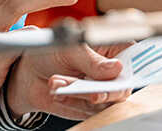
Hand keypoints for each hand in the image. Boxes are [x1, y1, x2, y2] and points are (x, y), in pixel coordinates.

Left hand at [6, 42, 131, 118]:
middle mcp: (112, 73)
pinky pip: (87, 112)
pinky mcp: (89, 107)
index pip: (133, 60)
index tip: (119, 76)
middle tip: (92, 93)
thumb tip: (117, 68)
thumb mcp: (69, 49)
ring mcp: (102, 91)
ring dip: (78, 94)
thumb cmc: (51, 52)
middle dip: (104, 91)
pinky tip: (55, 89)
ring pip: (103, 102)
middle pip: (122, 88)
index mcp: (113, 49)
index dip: (130, 70)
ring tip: (56, 80)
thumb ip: (92, 60)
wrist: (27, 71)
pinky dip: (70, 101)